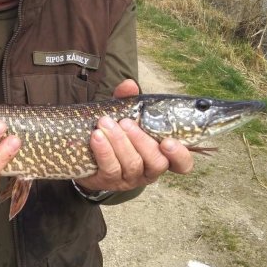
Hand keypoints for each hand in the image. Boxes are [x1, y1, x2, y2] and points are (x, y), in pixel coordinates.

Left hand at [75, 79, 193, 192]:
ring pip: (132, 164)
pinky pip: (110, 168)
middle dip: (141, 141)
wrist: (85, 152)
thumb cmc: (115, 133)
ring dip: (119, 142)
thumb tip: (129, 85)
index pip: (182, 164)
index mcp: (160, 155)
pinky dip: (104, 151)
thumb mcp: (123, 115)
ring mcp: (130, 179)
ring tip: (105, 123)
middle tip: (126, 122)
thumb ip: (129, 101)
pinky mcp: (109, 182)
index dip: (180, 155)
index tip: (168, 141)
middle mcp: (149, 171)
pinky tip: (96, 137)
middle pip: (156, 162)